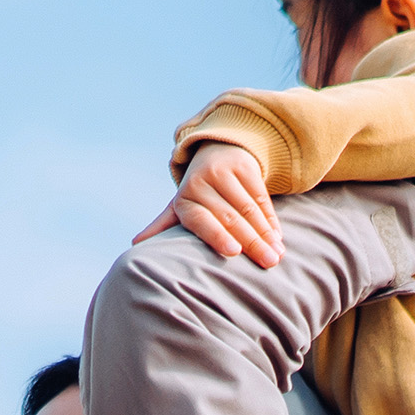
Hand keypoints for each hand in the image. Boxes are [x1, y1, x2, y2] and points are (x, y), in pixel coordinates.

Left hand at [137, 138, 284, 267]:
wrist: (216, 151)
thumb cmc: (198, 192)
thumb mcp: (181, 206)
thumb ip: (164, 225)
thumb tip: (136, 244)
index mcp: (183, 199)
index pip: (200, 220)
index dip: (216, 236)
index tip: (233, 252)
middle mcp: (200, 183)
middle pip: (230, 218)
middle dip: (252, 242)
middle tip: (269, 263)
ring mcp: (223, 171)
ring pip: (249, 209)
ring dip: (266, 234)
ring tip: (277, 254)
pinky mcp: (244, 165)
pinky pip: (261, 196)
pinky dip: (271, 218)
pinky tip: (278, 236)